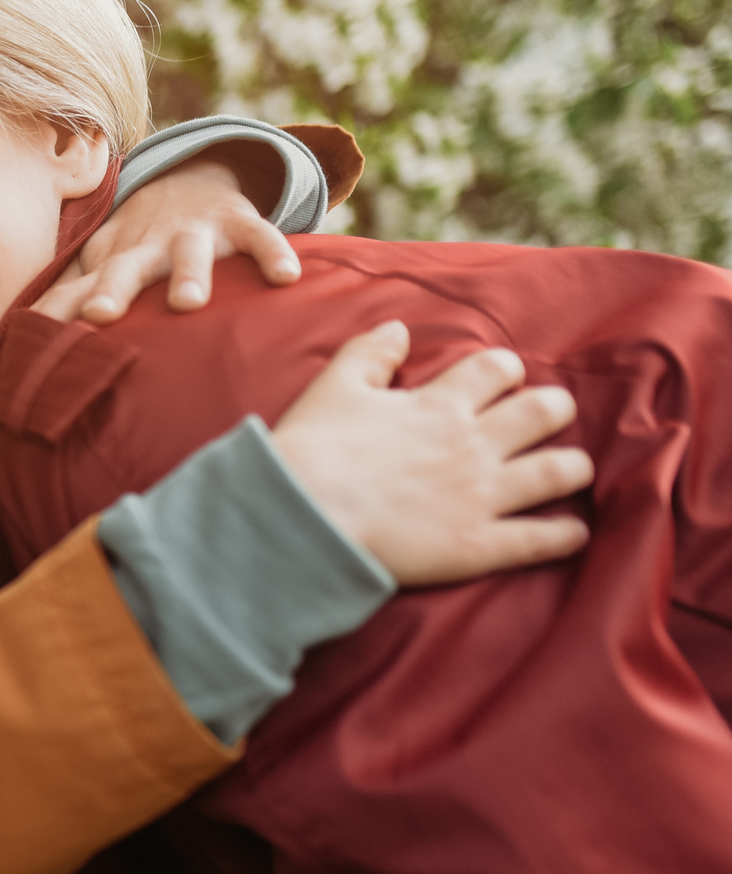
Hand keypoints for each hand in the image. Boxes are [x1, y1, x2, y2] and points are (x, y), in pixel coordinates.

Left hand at [37, 158, 300, 325]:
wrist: (190, 180)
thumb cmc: (137, 242)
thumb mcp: (101, 265)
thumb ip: (67, 298)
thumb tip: (12, 340)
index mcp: (112, 262)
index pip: (80, 289)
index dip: (59, 310)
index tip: (36, 336)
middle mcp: (149, 248)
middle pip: (127, 269)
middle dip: (114, 291)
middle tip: (100, 315)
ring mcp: (195, 234)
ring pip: (191, 254)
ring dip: (189, 274)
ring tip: (188, 303)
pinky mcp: (239, 223)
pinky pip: (260, 237)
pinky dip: (273, 253)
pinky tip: (287, 277)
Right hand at [271, 322, 594, 585]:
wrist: (300, 517)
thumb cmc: (311, 450)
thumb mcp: (333, 387)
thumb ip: (369, 354)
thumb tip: (399, 328)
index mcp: (439, 404)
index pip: (498, 369)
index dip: (506, 371)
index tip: (502, 381)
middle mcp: (472, 444)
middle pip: (545, 412)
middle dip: (554, 409)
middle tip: (547, 418)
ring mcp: (480, 495)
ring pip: (559, 471)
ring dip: (572, 467)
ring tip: (569, 470)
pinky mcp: (477, 544)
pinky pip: (541, 539)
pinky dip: (565, 534)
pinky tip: (572, 531)